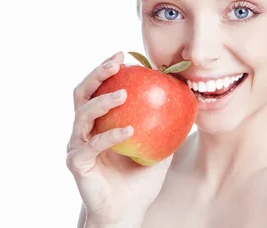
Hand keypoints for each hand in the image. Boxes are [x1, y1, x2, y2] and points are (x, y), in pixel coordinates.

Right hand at [66, 51, 171, 225]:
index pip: (96, 89)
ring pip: (82, 115)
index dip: (105, 70)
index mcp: (98, 122)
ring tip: (123, 94)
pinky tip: (129, 131)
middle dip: (97, 74)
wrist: (127, 211)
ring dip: (102, 101)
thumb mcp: (159, 146)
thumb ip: (167, 122)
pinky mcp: (78, 164)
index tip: (122, 56)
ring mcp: (78, 146)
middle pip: (82, 94)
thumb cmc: (140, 178)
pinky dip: (111, 136)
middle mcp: (83, 131)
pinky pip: (92, 145)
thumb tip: (189, 96)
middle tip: (115, 63)